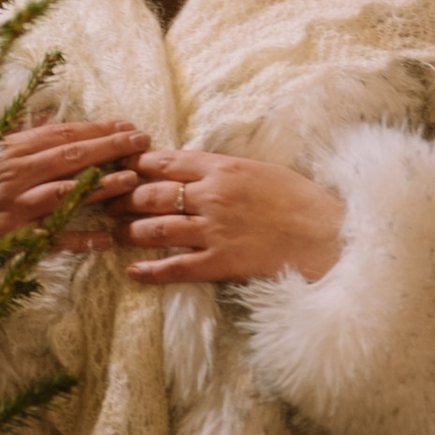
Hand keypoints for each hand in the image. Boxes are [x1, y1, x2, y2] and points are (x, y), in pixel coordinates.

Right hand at [0, 117, 147, 255]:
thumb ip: (23, 130)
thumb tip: (51, 110)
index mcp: (13, 149)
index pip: (63, 133)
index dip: (97, 129)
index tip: (127, 125)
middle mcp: (17, 172)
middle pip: (70, 155)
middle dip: (109, 147)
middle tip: (142, 142)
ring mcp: (16, 204)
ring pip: (65, 191)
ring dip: (100, 184)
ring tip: (132, 179)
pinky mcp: (13, 235)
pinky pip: (51, 237)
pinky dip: (79, 239)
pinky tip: (106, 240)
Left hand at [122, 146, 343, 286]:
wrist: (329, 235)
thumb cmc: (300, 200)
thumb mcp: (260, 171)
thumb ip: (223, 169)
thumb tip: (194, 167)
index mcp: (222, 168)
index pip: (165, 161)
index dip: (135, 163)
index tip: (116, 165)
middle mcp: (212, 196)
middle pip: (152, 194)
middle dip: (123, 198)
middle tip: (105, 202)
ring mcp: (215, 230)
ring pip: (157, 229)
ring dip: (130, 231)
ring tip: (114, 234)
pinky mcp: (222, 262)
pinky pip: (177, 268)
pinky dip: (151, 271)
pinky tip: (133, 272)